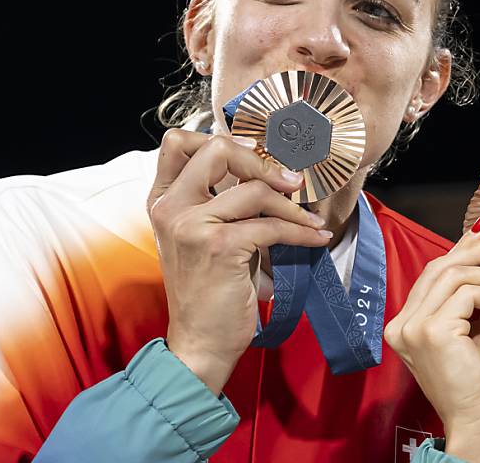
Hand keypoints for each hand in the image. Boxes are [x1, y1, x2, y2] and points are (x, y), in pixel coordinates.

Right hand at [147, 129, 331, 394]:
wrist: (201, 341)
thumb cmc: (211, 289)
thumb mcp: (206, 236)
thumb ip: (222, 201)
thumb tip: (269, 168)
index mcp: (163, 201)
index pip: (178, 142)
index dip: (221, 138)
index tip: (256, 153)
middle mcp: (170, 207)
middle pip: (216, 149)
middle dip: (261, 160)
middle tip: (291, 182)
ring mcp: (191, 224)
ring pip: (253, 188)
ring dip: (291, 205)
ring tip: (310, 220)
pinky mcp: (219, 246)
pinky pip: (271, 225)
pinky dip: (301, 230)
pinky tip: (316, 238)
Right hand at [385, 219, 479, 462]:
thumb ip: (475, 291)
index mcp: (408, 323)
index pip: (433, 273)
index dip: (460, 248)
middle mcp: (401, 324)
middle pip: (439, 267)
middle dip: (476, 250)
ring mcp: (412, 328)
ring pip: (454, 275)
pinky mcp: (430, 331)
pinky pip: (467, 293)